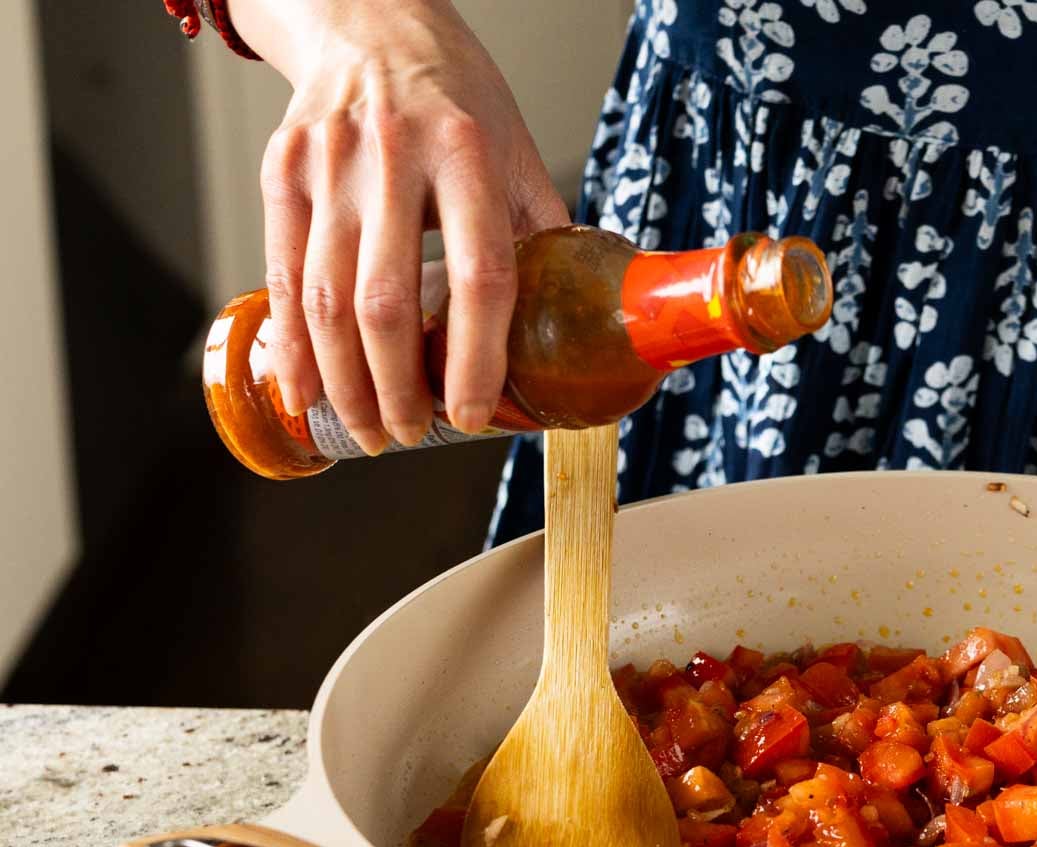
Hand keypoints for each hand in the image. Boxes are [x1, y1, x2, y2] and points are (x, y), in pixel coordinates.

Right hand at [241, 0, 567, 452]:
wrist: (371, 21)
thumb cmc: (456, 97)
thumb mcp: (517, 150)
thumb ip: (540, 234)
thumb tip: (576, 325)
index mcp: (469, 155)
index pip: (479, 277)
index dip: (476, 358)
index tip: (473, 414)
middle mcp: (393, 157)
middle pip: (386, 302)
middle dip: (398, 388)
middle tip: (415, 435)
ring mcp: (330, 164)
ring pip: (326, 298)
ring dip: (346, 383)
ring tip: (372, 429)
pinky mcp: (282, 169)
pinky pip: (279, 273)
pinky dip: (292, 344)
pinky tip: (306, 390)